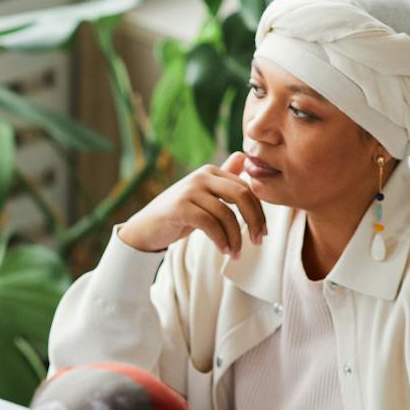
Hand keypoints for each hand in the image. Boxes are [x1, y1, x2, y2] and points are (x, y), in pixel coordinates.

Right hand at [118, 152, 266, 258]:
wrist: (146, 227)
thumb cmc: (179, 214)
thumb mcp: (204, 196)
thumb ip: (223, 178)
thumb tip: (243, 156)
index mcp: (211, 171)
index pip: (246, 188)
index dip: (259, 211)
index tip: (262, 232)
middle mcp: (201, 176)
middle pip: (241, 195)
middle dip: (254, 221)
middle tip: (258, 241)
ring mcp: (189, 190)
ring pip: (226, 214)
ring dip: (235, 237)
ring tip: (236, 253)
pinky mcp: (179, 207)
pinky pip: (209, 224)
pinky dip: (220, 240)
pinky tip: (223, 250)